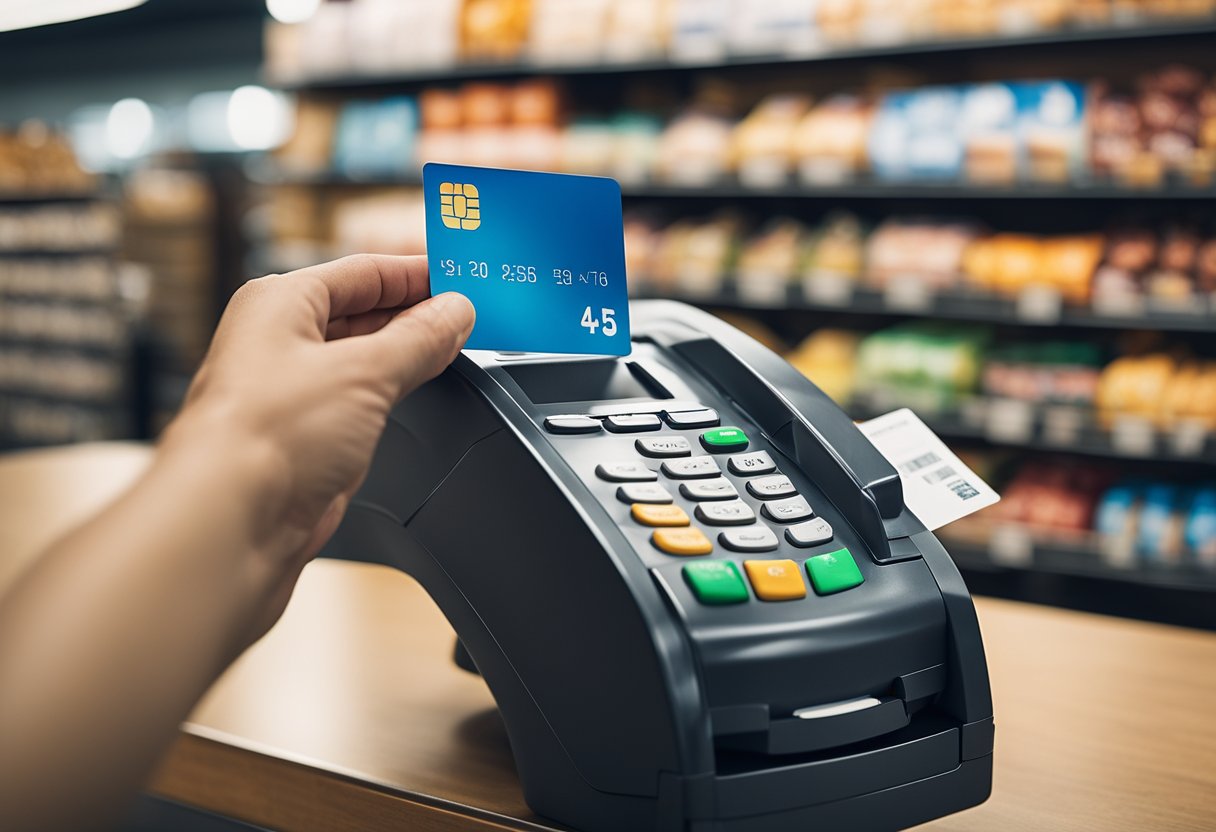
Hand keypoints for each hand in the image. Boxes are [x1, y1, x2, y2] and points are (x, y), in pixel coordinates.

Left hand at [163, 254, 473, 637]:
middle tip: (472, 317)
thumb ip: (420, 339)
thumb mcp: (364, 372)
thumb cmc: (265, 438)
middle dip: (416, 315)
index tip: (463, 277)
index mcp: (280, 304)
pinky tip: (423, 395)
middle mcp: (280, 342)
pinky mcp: (304, 438)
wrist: (231, 523)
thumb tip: (456, 313)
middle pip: (363, 313)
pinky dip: (393, 394)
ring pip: (362, 359)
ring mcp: (292, 392)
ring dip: (407, 356)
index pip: (364, 272)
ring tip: (459, 350)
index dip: (417, 273)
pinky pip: (359, 402)